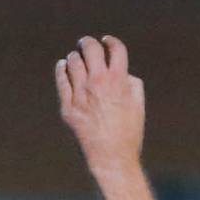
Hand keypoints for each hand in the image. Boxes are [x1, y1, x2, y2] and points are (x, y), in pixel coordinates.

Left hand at [54, 35, 145, 179]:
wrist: (112, 157)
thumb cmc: (129, 131)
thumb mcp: (138, 103)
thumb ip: (130, 81)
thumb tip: (120, 71)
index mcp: (119, 80)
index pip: (115, 48)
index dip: (111, 41)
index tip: (106, 41)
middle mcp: (98, 83)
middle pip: (90, 49)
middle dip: (88, 42)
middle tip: (86, 43)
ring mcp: (81, 94)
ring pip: (72, 62)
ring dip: (75, 56)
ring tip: (75, 57)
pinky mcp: (68, 107)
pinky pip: (61, 80)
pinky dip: (61, 69)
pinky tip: (62, 66)